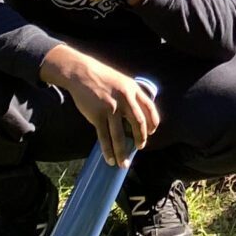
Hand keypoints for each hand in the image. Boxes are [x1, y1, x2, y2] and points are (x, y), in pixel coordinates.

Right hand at [41, 46, 159, 166]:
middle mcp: (125, 99)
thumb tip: (138, 114)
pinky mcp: (97, 115)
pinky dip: (108, 150)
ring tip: (124, 163)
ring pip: (120, 135)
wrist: (82, 73)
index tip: (152, 132)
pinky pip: (104, 137)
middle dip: (141, 138)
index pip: (150, 109)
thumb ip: (132, 95)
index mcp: (134, 90)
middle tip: (140, 147)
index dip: (153, 123)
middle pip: (138, 123)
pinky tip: (109, 159)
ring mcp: (111, 108)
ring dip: (123, 152)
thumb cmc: (103, 77)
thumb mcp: (123, 81)